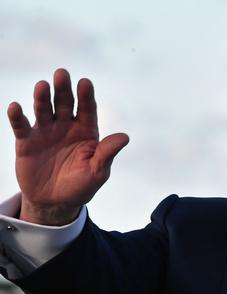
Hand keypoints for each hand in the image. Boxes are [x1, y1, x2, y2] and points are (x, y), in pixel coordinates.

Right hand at [7, 68, 128, 224]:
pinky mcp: (26, 141)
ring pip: (44, 110)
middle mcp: (66, 126)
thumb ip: (107, 153)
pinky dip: (17, 116)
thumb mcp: (97, 171)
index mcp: (87, 131)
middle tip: (62, 74)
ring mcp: (46, 132)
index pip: (88, 110)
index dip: (87, 96)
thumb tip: (125, 137)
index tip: (86, 83)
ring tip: (42, 86)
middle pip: (65, 103)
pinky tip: (15, 107)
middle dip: (64, 89)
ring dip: (42, 98)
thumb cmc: (81, 185)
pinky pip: (21, 126)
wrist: (56, 202)